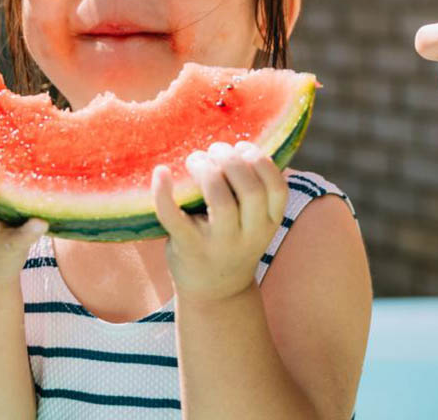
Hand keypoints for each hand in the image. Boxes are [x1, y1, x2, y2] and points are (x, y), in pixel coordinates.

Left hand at [151, 142, 287, 302]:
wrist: (215, 294)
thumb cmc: (232, 242)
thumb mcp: (254, 223)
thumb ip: (253, 192)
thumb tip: (237, 143)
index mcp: (268, 224)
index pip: (277, 188)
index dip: (261, 161)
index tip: (242, 148)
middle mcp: (249, 236)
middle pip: (250, 189)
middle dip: (231, 160)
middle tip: (214, 150)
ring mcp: (219, 244)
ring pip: (220, 200)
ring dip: (206, 170)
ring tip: (195, 160)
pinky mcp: (188, 249)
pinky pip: (174, 218)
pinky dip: (164, 192)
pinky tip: (160, 172)